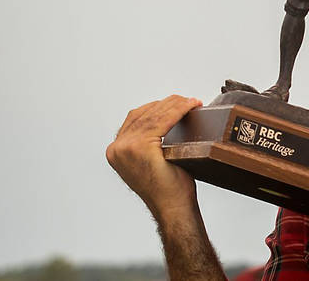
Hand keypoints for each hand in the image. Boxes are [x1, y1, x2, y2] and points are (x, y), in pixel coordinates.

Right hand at [106, 95, 202, 218]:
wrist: (173, 208)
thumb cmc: (169, 188)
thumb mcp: (153, 160)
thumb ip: (150, 141)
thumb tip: (167, 120)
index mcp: (116, 150)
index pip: (137, 117)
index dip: (157, 107)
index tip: (176, 102)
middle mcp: (117, 148)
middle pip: (145, 113)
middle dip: (169, 103)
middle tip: (188, 100)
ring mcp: (126, 146)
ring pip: (155, 114)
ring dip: (176, 104)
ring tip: (192, 102)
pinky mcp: (141, 146)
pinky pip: (164, 120)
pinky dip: (179, 110)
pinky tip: (191, 106)